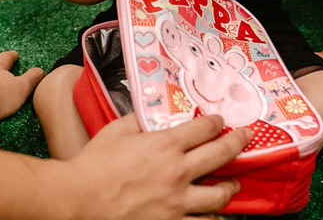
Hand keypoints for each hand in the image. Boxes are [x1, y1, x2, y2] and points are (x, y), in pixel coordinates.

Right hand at [63, 114, 249, 219]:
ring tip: (233, 184)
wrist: (76, 199)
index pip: (204, 129)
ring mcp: (175, 202)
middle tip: (245, 137)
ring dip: (229, 187)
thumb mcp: (117, 130)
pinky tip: (214, 215)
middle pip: (221, 154)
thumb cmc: (93, 165)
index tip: (219, 121)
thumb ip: (140, 119)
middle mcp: (177, 172)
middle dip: (237, 142)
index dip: (216, 122)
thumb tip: (151, 112)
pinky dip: (211, 219)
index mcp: (165, 146)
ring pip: (218, 195)